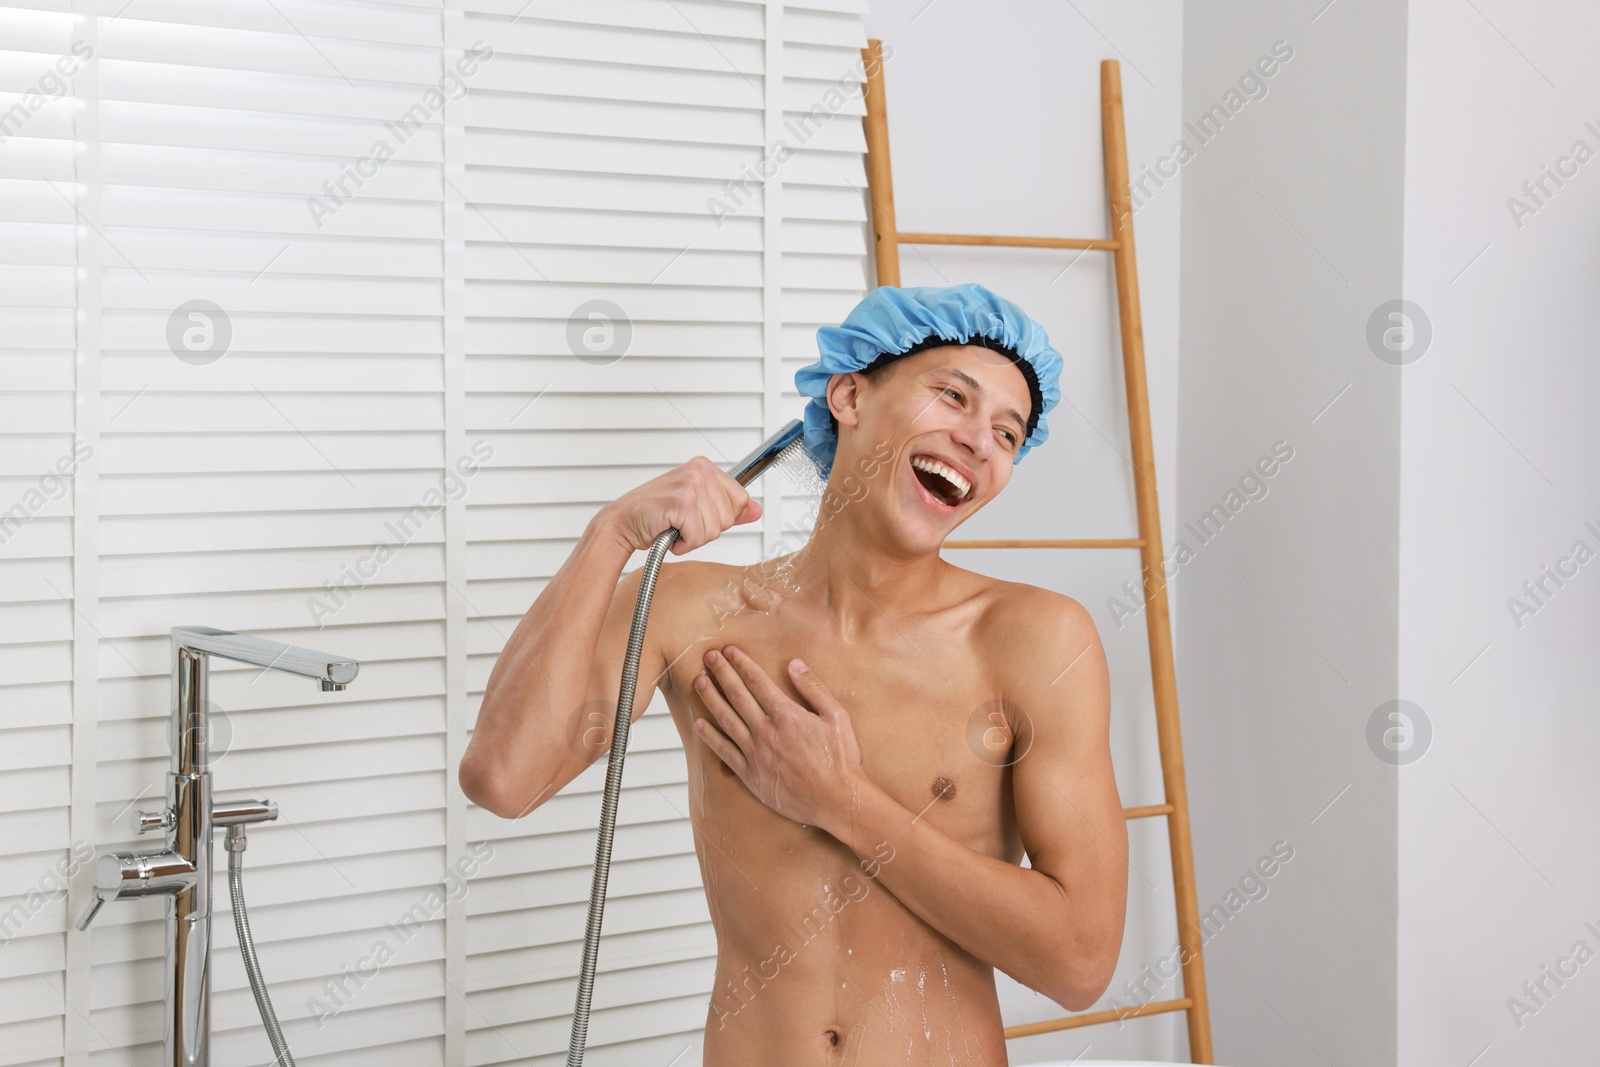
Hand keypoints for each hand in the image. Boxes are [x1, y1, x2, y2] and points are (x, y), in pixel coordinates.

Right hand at [600, 456, 761, 554]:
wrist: (622, 523)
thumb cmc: (655, 515)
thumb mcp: (697, 508)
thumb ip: (728, 508)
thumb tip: (756, 510)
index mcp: (704, 466)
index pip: (740, 499)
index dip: (719, 517)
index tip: (696, 514)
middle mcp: (699, 470)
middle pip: (729, 517)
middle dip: (706, 529)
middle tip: (681, 522)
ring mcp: (691, 484)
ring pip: (715, 529)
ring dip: (693, 537)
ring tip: (673, 526)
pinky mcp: (682, 502)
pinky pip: (699, 537)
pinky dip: (683, 544)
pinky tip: (667, 531)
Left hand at [691, 645, 863, 832]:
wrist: (836, 801)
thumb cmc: (841, 759)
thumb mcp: (837, 717)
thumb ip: (814, 688)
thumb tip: (794, 664)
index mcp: (786, 714)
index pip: (757, 681)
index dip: (741, 663)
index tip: (729, 650)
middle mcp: (766, 731)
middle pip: (737, 695)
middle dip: (721, 673)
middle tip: (707, 657)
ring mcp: (755, 754)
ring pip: (726, 719)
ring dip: (710, 698)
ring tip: (698, 682)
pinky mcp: (750, 775)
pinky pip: (724, 752)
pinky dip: (710, 736)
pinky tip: (699, 724)